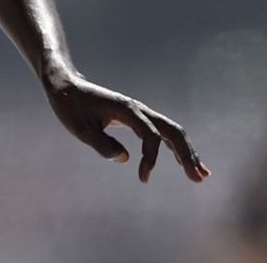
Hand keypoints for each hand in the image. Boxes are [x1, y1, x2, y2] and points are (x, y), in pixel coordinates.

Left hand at [44, 74, 210, 182]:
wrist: (65, 87)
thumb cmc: (70, 107)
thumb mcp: (79, 128)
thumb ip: (101, 144)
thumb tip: (125, 159)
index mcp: (126, 110)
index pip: (150, 135)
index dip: (150, 158)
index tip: (143, 179)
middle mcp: (138, 109)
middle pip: (172, 131)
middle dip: (187, 155)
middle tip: (198, 179)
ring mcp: (139, 113)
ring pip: (171, 131)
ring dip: (187, 152)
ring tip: (201, 174)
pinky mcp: (136, 118)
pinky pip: (162, 133)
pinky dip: (175, 147)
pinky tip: (182, 163)